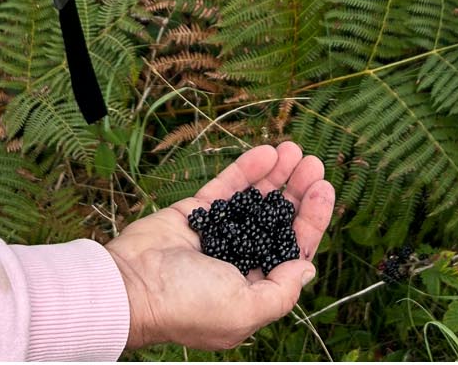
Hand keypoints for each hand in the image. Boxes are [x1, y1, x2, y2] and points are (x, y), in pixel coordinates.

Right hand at [105, 141, 332, 350]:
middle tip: (313, 164)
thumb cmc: (190, 305)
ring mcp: (218, 233)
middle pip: (277, 220)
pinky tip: (266, 153)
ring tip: (294, 150)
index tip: (324, 190)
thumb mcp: (246, 308)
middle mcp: (239, 259)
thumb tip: (306, 268)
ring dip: (275, 175)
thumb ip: (282, 289)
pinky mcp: (195, 213)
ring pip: (254, 199)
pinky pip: (226, 187)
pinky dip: (246, 170)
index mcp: (255, 288)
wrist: (133, 287)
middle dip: (297, 192)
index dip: (311, 219)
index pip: (293, 249)